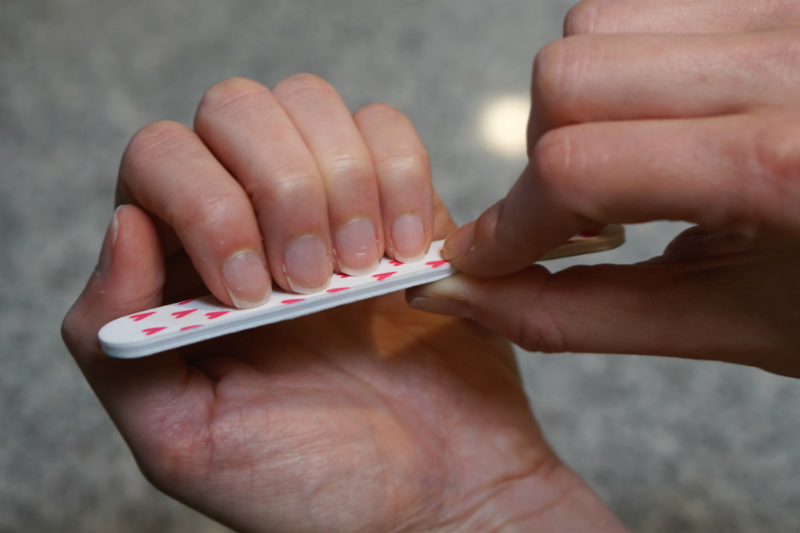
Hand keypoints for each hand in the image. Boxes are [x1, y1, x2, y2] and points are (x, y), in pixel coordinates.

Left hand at [62, 76, 624, 531]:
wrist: (438, 492)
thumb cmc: (315, 481)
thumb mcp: (183, 438)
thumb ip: (113, 340)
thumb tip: (125, 223)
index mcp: (181, 269)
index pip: (159, 158)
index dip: (204, 205)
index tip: (252, 294)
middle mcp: (249, 218)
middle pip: (233, 109)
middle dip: (280, 189)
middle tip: (311, 284)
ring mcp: (327, 203)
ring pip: (310, 101)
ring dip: (342, 184)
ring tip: (361, 273)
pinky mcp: (400, 201)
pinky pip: (391, 128)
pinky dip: (402, 178)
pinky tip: (404, 254)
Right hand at [408, 0, 799, 377]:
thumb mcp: (730, 322)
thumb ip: (584, 314)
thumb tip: (478, 299)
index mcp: (782, 166)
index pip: (575, 166)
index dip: (509, 223)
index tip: (489, 256)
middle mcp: (786, 64)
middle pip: (568, 74)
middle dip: (540, 157)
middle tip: (582, 217)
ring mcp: (786, 13)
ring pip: (598, 25)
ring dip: (579, 105)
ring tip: (631, 166)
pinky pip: (648, 7)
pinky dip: (625, 68)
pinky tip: (667, 124)